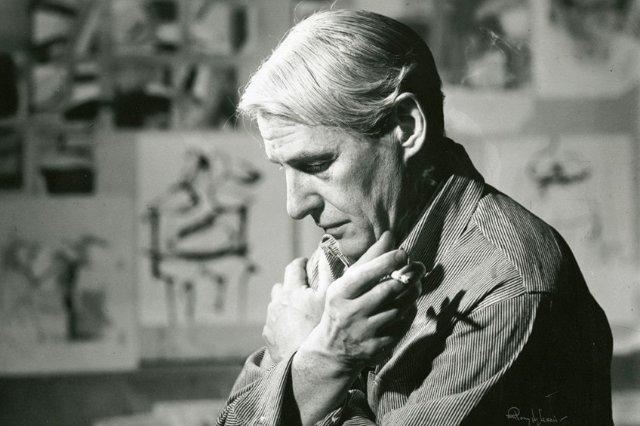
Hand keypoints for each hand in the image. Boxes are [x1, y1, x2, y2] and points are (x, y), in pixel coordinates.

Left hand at [262, 257, 328, 362]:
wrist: (304, 363)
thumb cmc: (319, 328)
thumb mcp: (329, 298)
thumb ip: (328, 273)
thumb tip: (326, 254)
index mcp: (291, 289)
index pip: (293, 266)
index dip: (302, 262)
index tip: (307, 262)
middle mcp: (276, 302)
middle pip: (281, 285)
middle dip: (291, 284)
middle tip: (304, 289)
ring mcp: (270, 320)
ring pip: (275, 304)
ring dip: (285, 303)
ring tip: (299, 311)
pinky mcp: (267, 336)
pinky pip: (272, 322)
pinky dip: (280, 321)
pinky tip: (292, 329)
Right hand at [300, 231, 424, 372]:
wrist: (332, 350)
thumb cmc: (342, 306)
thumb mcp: (347, 282)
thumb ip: (369, 259)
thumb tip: (390, 235)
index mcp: (340, 293)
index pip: (366, 274)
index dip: (387, 261)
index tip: (403, 252)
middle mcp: (351, 313)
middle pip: (387, 290)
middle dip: (408, 276)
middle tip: (419, 267)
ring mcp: (365, 332)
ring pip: (398, 308)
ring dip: (412, 293)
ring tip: (417, 283)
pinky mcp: (377, 347)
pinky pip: (402, 325)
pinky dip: (409, 312)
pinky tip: (409, 304)